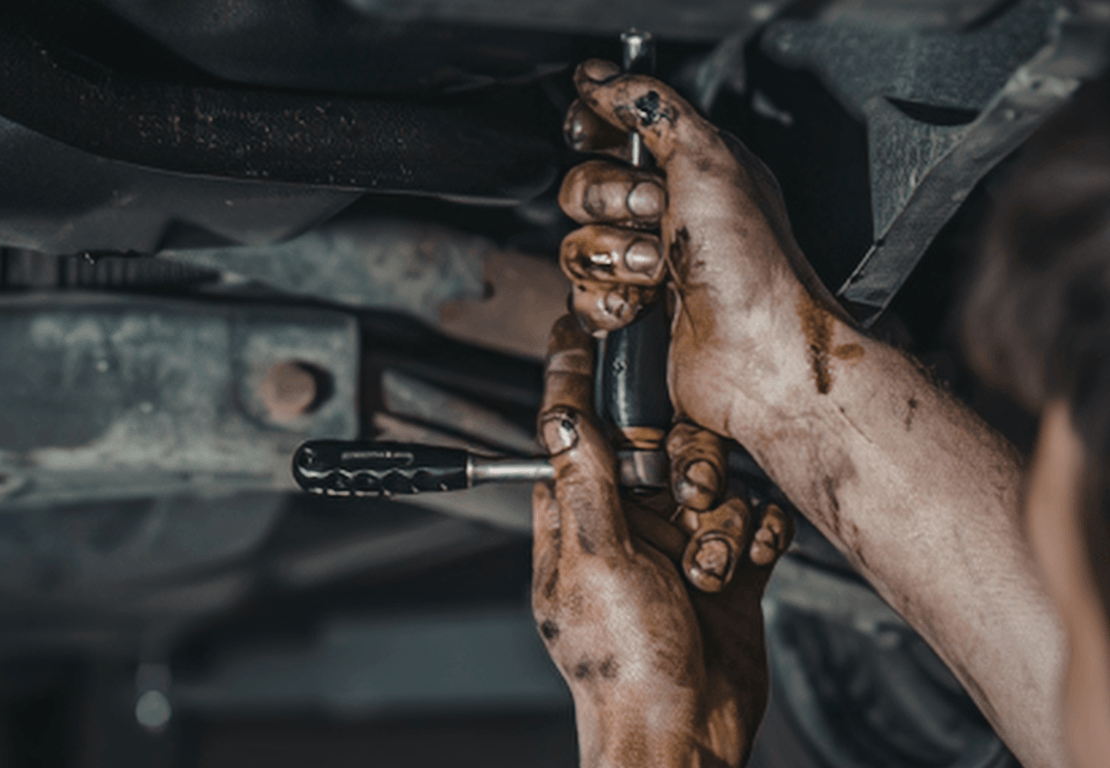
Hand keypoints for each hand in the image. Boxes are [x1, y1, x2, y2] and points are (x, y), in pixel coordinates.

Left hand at [533, 315, 791, 767]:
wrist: (687, 732)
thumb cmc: (624, 665)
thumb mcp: (595, 562)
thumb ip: (584, 484)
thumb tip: (559, 418)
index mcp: (575, 523)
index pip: (568, 436)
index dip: (571, 383)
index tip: (574, 332)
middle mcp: (625, 529)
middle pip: (657, 451)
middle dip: (684, 470)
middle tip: (688, 500)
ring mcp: (678, 548)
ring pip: (714, 483)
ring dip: (723, 518)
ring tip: (712, 565)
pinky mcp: (726, 568)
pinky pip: (752, 522)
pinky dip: (756, 537)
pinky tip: (746, 565)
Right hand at [558, 60, 845, 439]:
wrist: (759, 353)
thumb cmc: (752, 264)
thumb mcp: (708, 157)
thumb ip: (650, 107)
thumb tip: (601, 76)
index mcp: (689, 169)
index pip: (613, 132)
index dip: (594, 132)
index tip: (590, 133)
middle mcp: (666, 216)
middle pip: (580, 189)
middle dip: (610, 203)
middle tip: (654, 215)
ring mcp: (645, 267)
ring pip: (575, 245)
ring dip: (613, 258)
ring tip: (658, 272)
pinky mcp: (628, 313)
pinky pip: (579, 296)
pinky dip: (606, 302)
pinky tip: (641, 307)